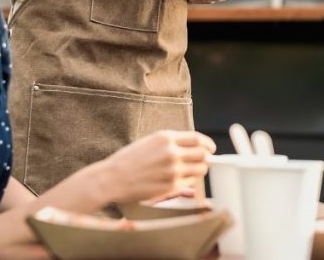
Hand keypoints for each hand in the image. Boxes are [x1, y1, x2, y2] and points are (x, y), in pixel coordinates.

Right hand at [100, 130, 215, 203]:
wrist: (112, 178)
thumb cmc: (129, 160)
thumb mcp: (150, 142)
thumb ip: (173, 143)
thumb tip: (196, 148)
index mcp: (166, 138)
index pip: (197, 138)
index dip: (207, 144)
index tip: (210, 148)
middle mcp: (171, 152)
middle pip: (203, 154)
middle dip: (205, 158)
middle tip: (201, 161)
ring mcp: (172, 170)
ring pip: (200, 169)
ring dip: (199, 170)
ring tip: (190, 171)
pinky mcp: (171, 186)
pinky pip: (190, 183)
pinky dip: (188, 182)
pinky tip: (178, 180)